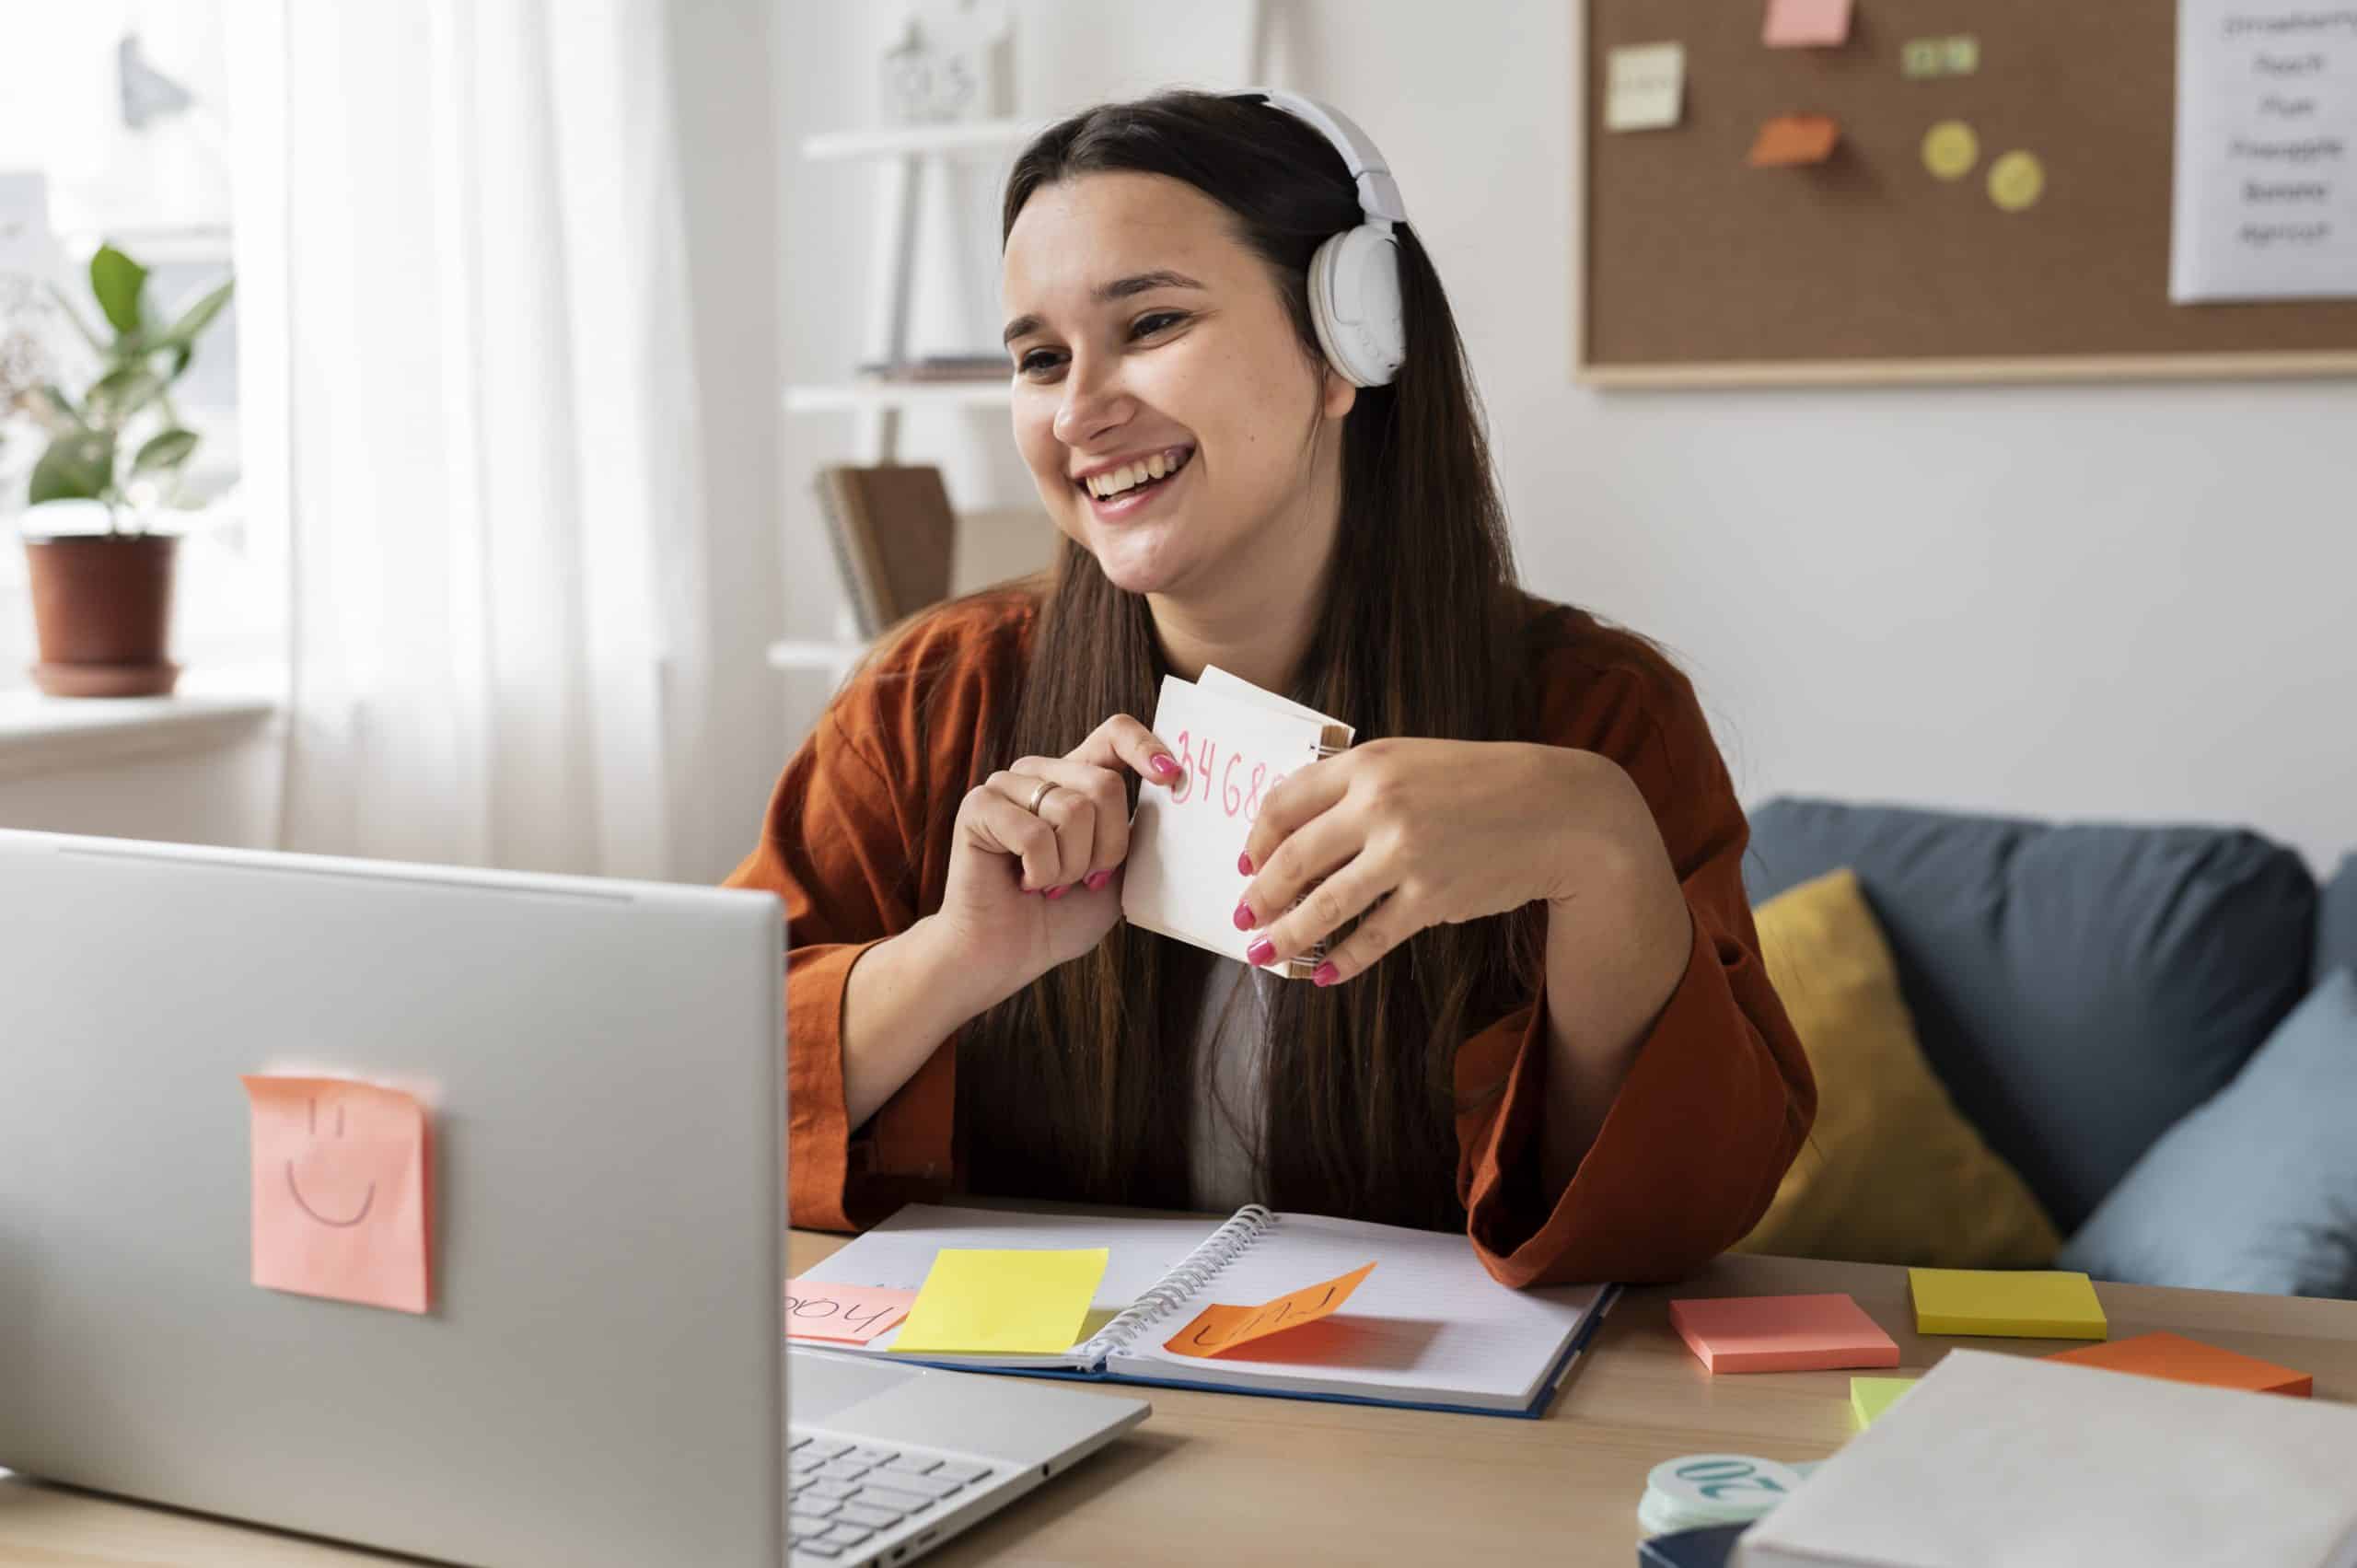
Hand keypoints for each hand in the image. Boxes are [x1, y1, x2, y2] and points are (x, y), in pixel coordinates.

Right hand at [931, 713, 1183, 1011]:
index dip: (1146, 747)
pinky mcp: (978, 807)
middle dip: (1107, 848)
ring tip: (1048, 883)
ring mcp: (1006, 785)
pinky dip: (1041, 872)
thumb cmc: (1060, 917)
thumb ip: (1139, 833)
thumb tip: (1172, 790)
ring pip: (1073, 810)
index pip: (1116, 733)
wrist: (1006, 957)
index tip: (1171, 778)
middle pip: (1104, 784)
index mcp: (1076, 779)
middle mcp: (1041, 773)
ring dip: (1071, 866)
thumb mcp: (1120, 874)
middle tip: (1083, 879)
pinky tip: (1023, 883)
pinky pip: (1035, 834)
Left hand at [1233, 739, 1677, 985]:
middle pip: (1293, 859)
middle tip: (1242, 917)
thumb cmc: (1479, 783)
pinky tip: (1322, 974)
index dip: (1256, 839)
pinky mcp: (1432, 898)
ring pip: (1324, 907)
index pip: (1284, 804)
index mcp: (1367, 764)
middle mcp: (1379, 806)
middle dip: (1259, 895)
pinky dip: (1342, 961)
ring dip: (1286, 936)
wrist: (1558, 810)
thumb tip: (1296, 833)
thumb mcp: (1412, 761)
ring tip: (1263, 954)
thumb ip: (1357, 786)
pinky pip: (1371, 938)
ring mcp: (1405, 855)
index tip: (1246, 863)